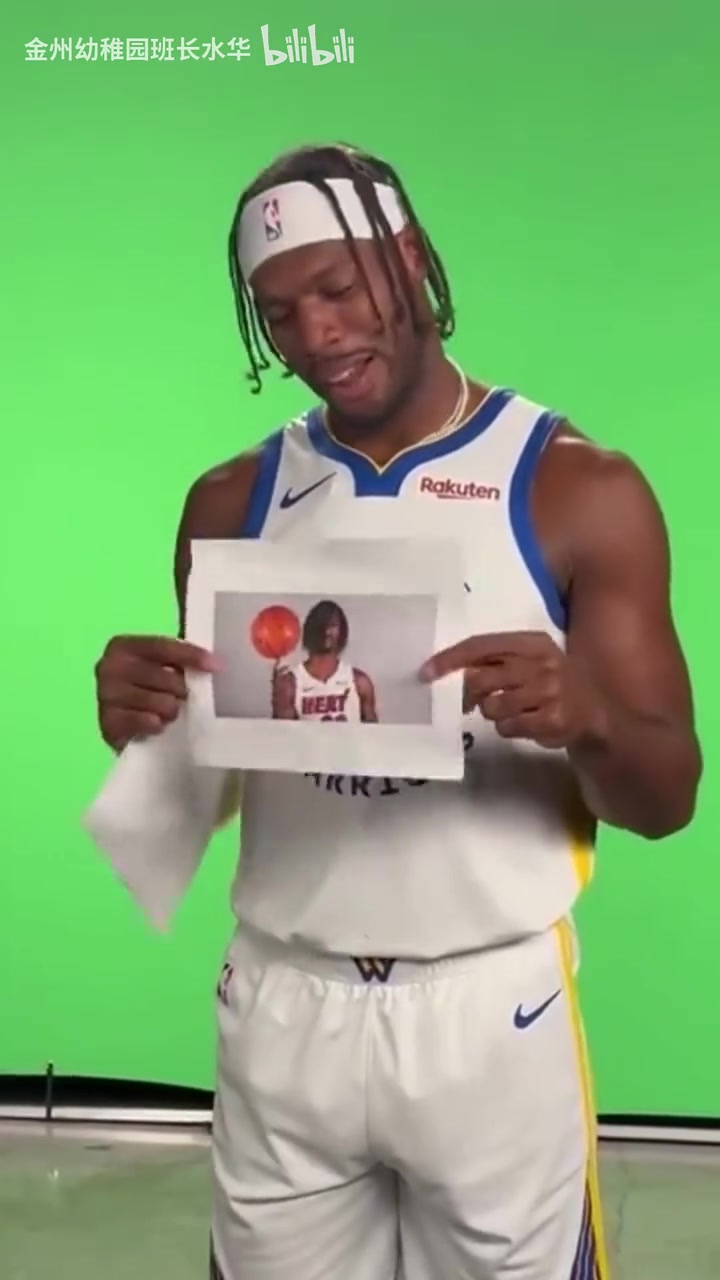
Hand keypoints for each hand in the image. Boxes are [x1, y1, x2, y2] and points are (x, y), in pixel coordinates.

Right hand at [95, 635, 217, 751]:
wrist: (124, 728)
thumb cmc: (147, 691)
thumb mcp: (161, 669)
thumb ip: (179, 662)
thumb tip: (213, 664)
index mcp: (122, 646)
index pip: (162, 647)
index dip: (190, 655)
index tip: (215, 666)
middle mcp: (108, 667)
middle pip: (164, 676)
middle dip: (181, 690)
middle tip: (182, 698)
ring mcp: (105, 696)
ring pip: (160, 701)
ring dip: (171, 710)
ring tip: (167, 713)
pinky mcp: (108, 725)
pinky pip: (148, 722)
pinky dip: (158, 724)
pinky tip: (156, 724)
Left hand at [420, 631, 603, 748]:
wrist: (594, 712)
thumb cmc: (550, 683)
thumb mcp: (528, 662)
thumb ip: (494, 662)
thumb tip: (448, 672)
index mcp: (532, 642)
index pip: (481, 645)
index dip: (450, 659)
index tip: (425, 673)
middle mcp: (543, 662)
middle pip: (481, 678)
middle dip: (469, 695)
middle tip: (470, 704)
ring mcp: (549, 691)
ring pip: (492, 706)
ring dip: (492, 713)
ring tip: (512, 712)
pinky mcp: (552, 719)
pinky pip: (507, 727)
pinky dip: (508, 728)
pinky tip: (526, 723)